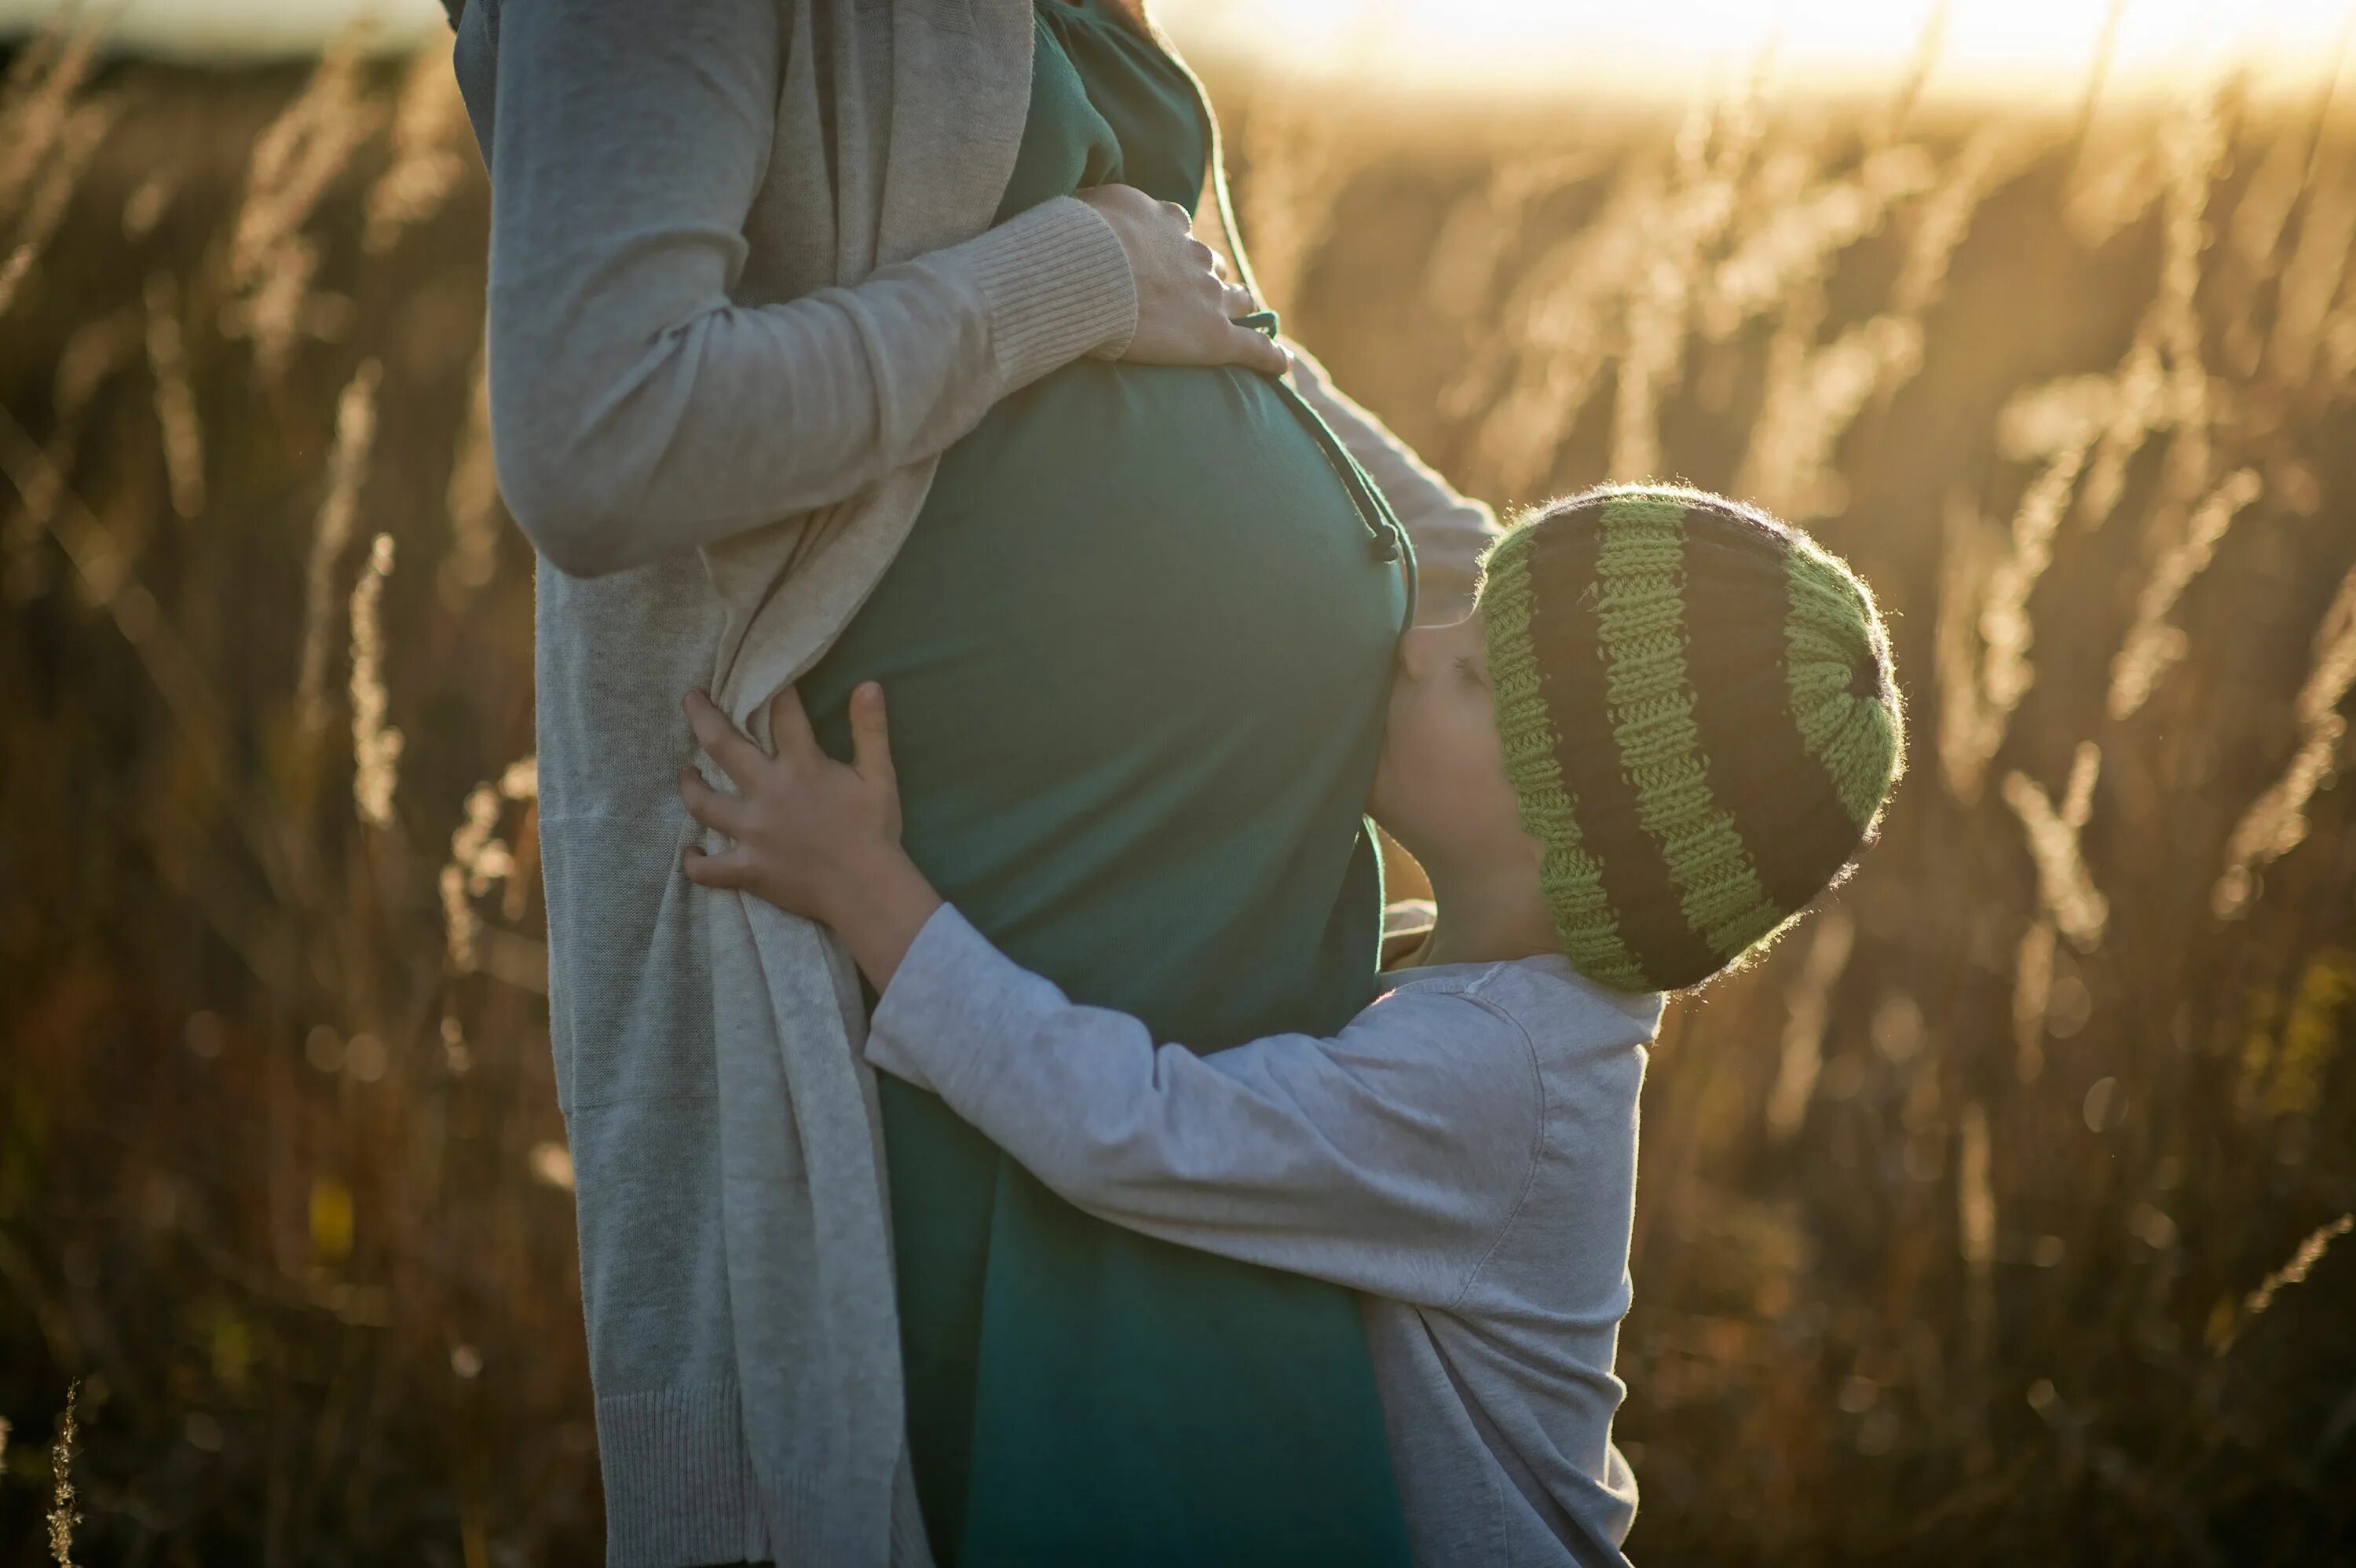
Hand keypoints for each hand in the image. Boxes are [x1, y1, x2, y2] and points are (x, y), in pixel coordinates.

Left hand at [678, 684, 942, 985]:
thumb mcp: (879, 776)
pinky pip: (707, 869)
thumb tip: (869, 684)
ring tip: (687, 773)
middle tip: (690, 699)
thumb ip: (870, 729)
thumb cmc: (874, 831)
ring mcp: (751, 833)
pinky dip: (695, 862)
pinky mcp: (747, 868)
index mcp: (801, 767)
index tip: (763, 677)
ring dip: (689, 786)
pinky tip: (691, 853)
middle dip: (701, 716)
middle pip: (721, 746)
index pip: (783, 715)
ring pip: (702, 804)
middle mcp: (767, 793)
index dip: (774, 691)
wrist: (867, 890)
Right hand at [1078, 184, 1287, 374]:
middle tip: (1202, 293)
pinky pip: (1254, 348)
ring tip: (1242, 318)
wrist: (1091, 270)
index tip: (1169, 254)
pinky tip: (1280, 365)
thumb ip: (1100, 210)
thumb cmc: (1079, 239)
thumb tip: (1090, 216)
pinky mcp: (1215, 336)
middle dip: (1211, 276)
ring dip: (1239, 307)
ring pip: (1238, 301)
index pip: (1181, 230)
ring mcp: (1209, 296)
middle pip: (1214, 266)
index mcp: (1167, 222)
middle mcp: (1194, 255)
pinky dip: (1269, 356)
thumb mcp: (1087, 206)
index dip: (1177, 244)